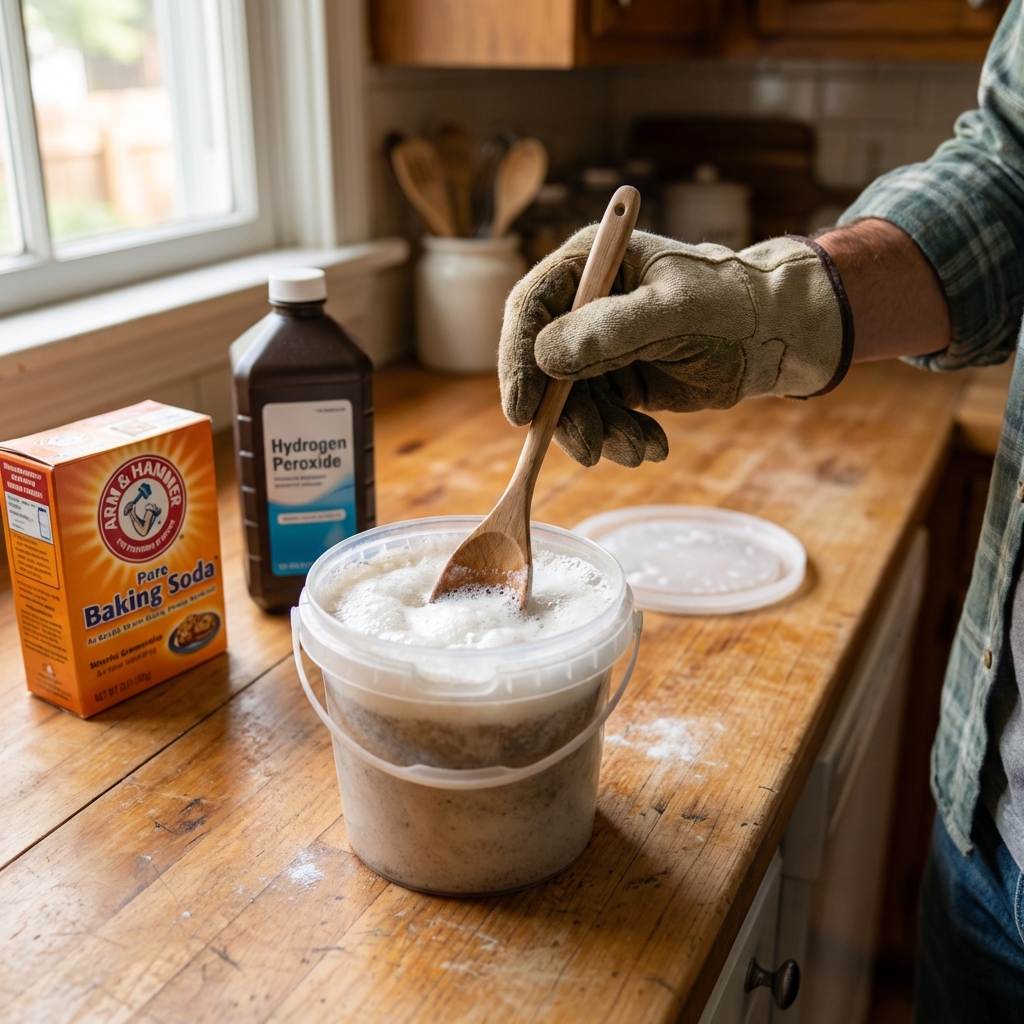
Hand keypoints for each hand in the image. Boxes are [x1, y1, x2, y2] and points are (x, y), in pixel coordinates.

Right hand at [499, 226, 850, 466]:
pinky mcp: (616, 379)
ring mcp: (597, 345)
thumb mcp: (674, 312)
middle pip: (543, 365)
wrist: (775, 337)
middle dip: (567, 414)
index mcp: (588, 264)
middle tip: (592, 450)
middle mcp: (583, 304)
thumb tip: (546, 356)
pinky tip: (652, 445)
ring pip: (570, 401)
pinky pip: (599, 417)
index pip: (530, 309)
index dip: (519, 362)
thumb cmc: (731, 305)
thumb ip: (612, 331)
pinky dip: (621, 438)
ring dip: (599, 434)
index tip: (523, 413)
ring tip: (639, 450)